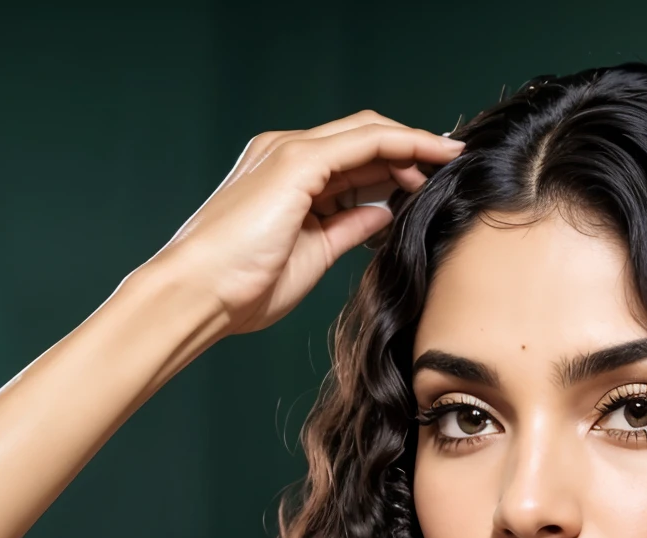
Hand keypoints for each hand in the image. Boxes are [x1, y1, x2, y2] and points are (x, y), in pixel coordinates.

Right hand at [148, 110, 464, 336]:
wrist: (197, 294)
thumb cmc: (240, 287)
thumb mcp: (312, 254)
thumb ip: (347, 227)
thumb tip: (381, 213)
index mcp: (284, 177)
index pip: (351, 158)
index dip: (394, 165)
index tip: (431, 180)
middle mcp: (284, 153)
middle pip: (363, 139)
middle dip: (410, 150)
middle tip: (449, 167)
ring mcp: (288, 152)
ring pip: (367, 133)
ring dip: (413, 144)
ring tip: (449, 161)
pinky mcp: (296, 160)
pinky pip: (364, 141)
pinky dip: (402, 144)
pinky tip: (429, 158)